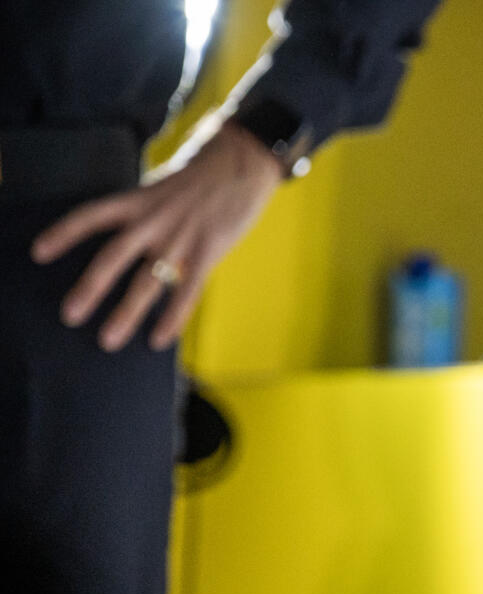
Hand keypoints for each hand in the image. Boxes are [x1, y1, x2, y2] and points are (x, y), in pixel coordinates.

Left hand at [31, 119, 283, 351]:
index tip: (39, 253)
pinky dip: (173, 317)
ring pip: (147, 280)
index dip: (63, 232)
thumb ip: (147, 215)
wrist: (242, 163)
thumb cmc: (202, 181)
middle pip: (114, 256)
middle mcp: (153, 219)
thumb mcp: (163, 190)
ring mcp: (181, 236)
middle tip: (70, 315)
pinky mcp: (209, 248)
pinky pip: (188, 289)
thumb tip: (135, 246)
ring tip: (108, 339)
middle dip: (89, 287)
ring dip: (126, 312)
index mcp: (139, 200)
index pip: (91, 215)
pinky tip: (159, 338)